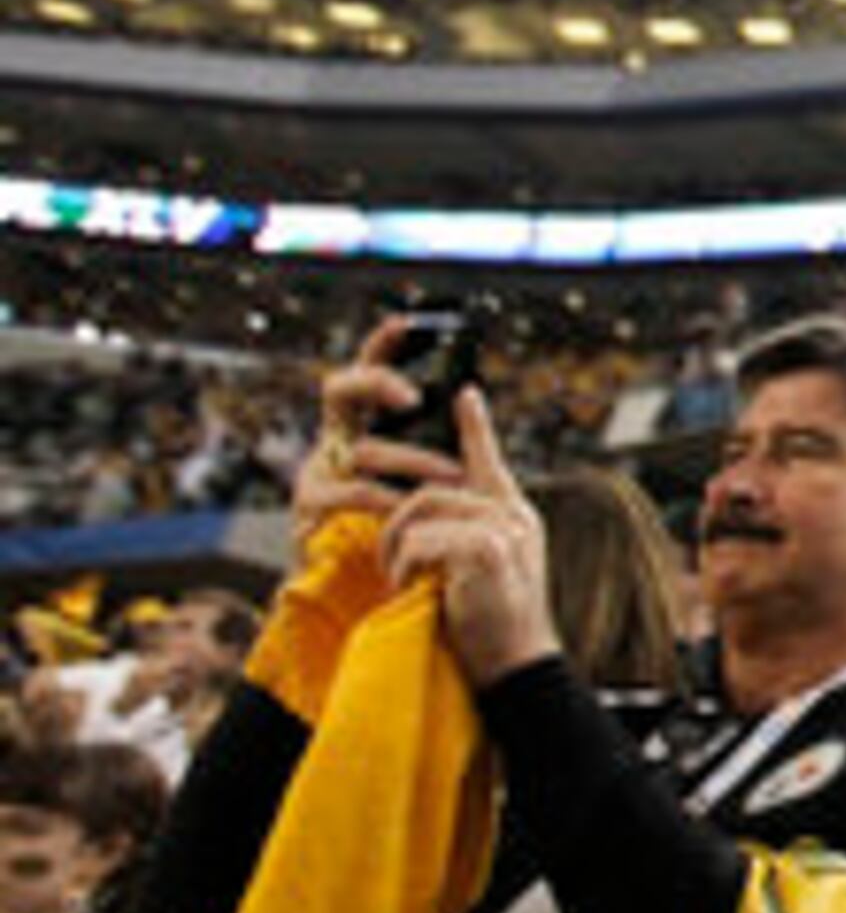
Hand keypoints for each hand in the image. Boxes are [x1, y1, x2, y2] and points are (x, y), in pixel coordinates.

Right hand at [299, 318, 468, 561]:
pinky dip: (382, 497)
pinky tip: (406, 508)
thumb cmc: (407, 528)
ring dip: (409, 459)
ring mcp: (318, 472)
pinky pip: (347, 491)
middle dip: (378, 383)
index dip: (382, 345)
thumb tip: (469, 397)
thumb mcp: (429, 477)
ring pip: (360, 448)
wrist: (372, 592)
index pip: (368, 374)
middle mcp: (336, 442)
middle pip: (340, 389)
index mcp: (365, 428)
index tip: (408, 320)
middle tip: (416, 397)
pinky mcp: (309, 508)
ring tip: (448, 476)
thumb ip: (440, 441)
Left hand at [378, 389, 559, 686]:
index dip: (476, 426)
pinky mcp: (490, 552)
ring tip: (397, 577)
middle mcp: (515, 516)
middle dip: (395, 510)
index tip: (465, 394)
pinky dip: (405, 564)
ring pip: (424, 507)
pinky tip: (409, 588)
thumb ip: (465, 537)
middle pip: (435, 486)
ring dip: (396, 543)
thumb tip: (425, 518)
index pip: (490, 462)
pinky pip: (424, 539)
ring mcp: (507, 530)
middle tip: (381, 540)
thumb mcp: (480, 571)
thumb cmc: (491, 626)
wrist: (517, 667)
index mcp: (515, 517)